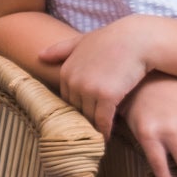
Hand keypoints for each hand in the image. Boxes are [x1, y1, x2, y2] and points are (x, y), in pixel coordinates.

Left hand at [40, 16, 163, 134]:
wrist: (137, 39)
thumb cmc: (112, 39)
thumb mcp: (83, 41)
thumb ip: (61, 49)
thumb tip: (39, 56)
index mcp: (66, 71)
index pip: (67, 100)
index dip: (77, 108)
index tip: (84, 117)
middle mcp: (74, 81)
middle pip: (77, 110)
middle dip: (84, 120)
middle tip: (89, 132)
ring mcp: (90, 89)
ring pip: (89, 117)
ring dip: (94, 128)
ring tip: (98, 137)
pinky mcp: (107, 96)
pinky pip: (103, 120)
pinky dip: (105, 130)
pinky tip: (107, 136)